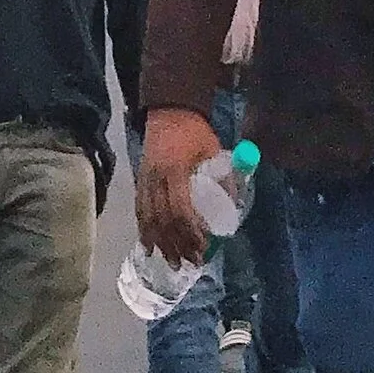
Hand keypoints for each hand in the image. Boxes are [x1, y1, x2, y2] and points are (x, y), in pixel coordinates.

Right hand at [135, 108, 220, 264]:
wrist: (169, 109)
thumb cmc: (194, 130)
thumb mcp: (214, 149)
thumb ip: (225, 176)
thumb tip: (234, 206)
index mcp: (176, 170)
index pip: (181, 210)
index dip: (191, 232)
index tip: (203, 247)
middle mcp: (156, 178)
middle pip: (164, 219)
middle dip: (178, 244)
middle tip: (191, 263)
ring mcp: (145, 179)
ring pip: (149, 218)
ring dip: (161, 243)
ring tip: (172, 262)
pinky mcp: (139, 179)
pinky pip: (139, 209)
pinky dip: (143, 230)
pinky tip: (148, 246)